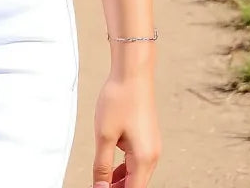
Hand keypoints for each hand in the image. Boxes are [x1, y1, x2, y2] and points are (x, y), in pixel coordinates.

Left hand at [91, 71, 160, 187]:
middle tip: (96, 185)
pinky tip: (110, 166)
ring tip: (100, 179)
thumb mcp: (104, 135)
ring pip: (136, 174)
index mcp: (144, 159)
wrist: (132, 73)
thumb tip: (100, 187)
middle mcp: (152, 156)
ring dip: (120, 181)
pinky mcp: (147, 138)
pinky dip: (124, 168)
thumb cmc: (120, 99)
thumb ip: (102, 165)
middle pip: (135, 185)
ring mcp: (152, 147)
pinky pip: (136, 161)